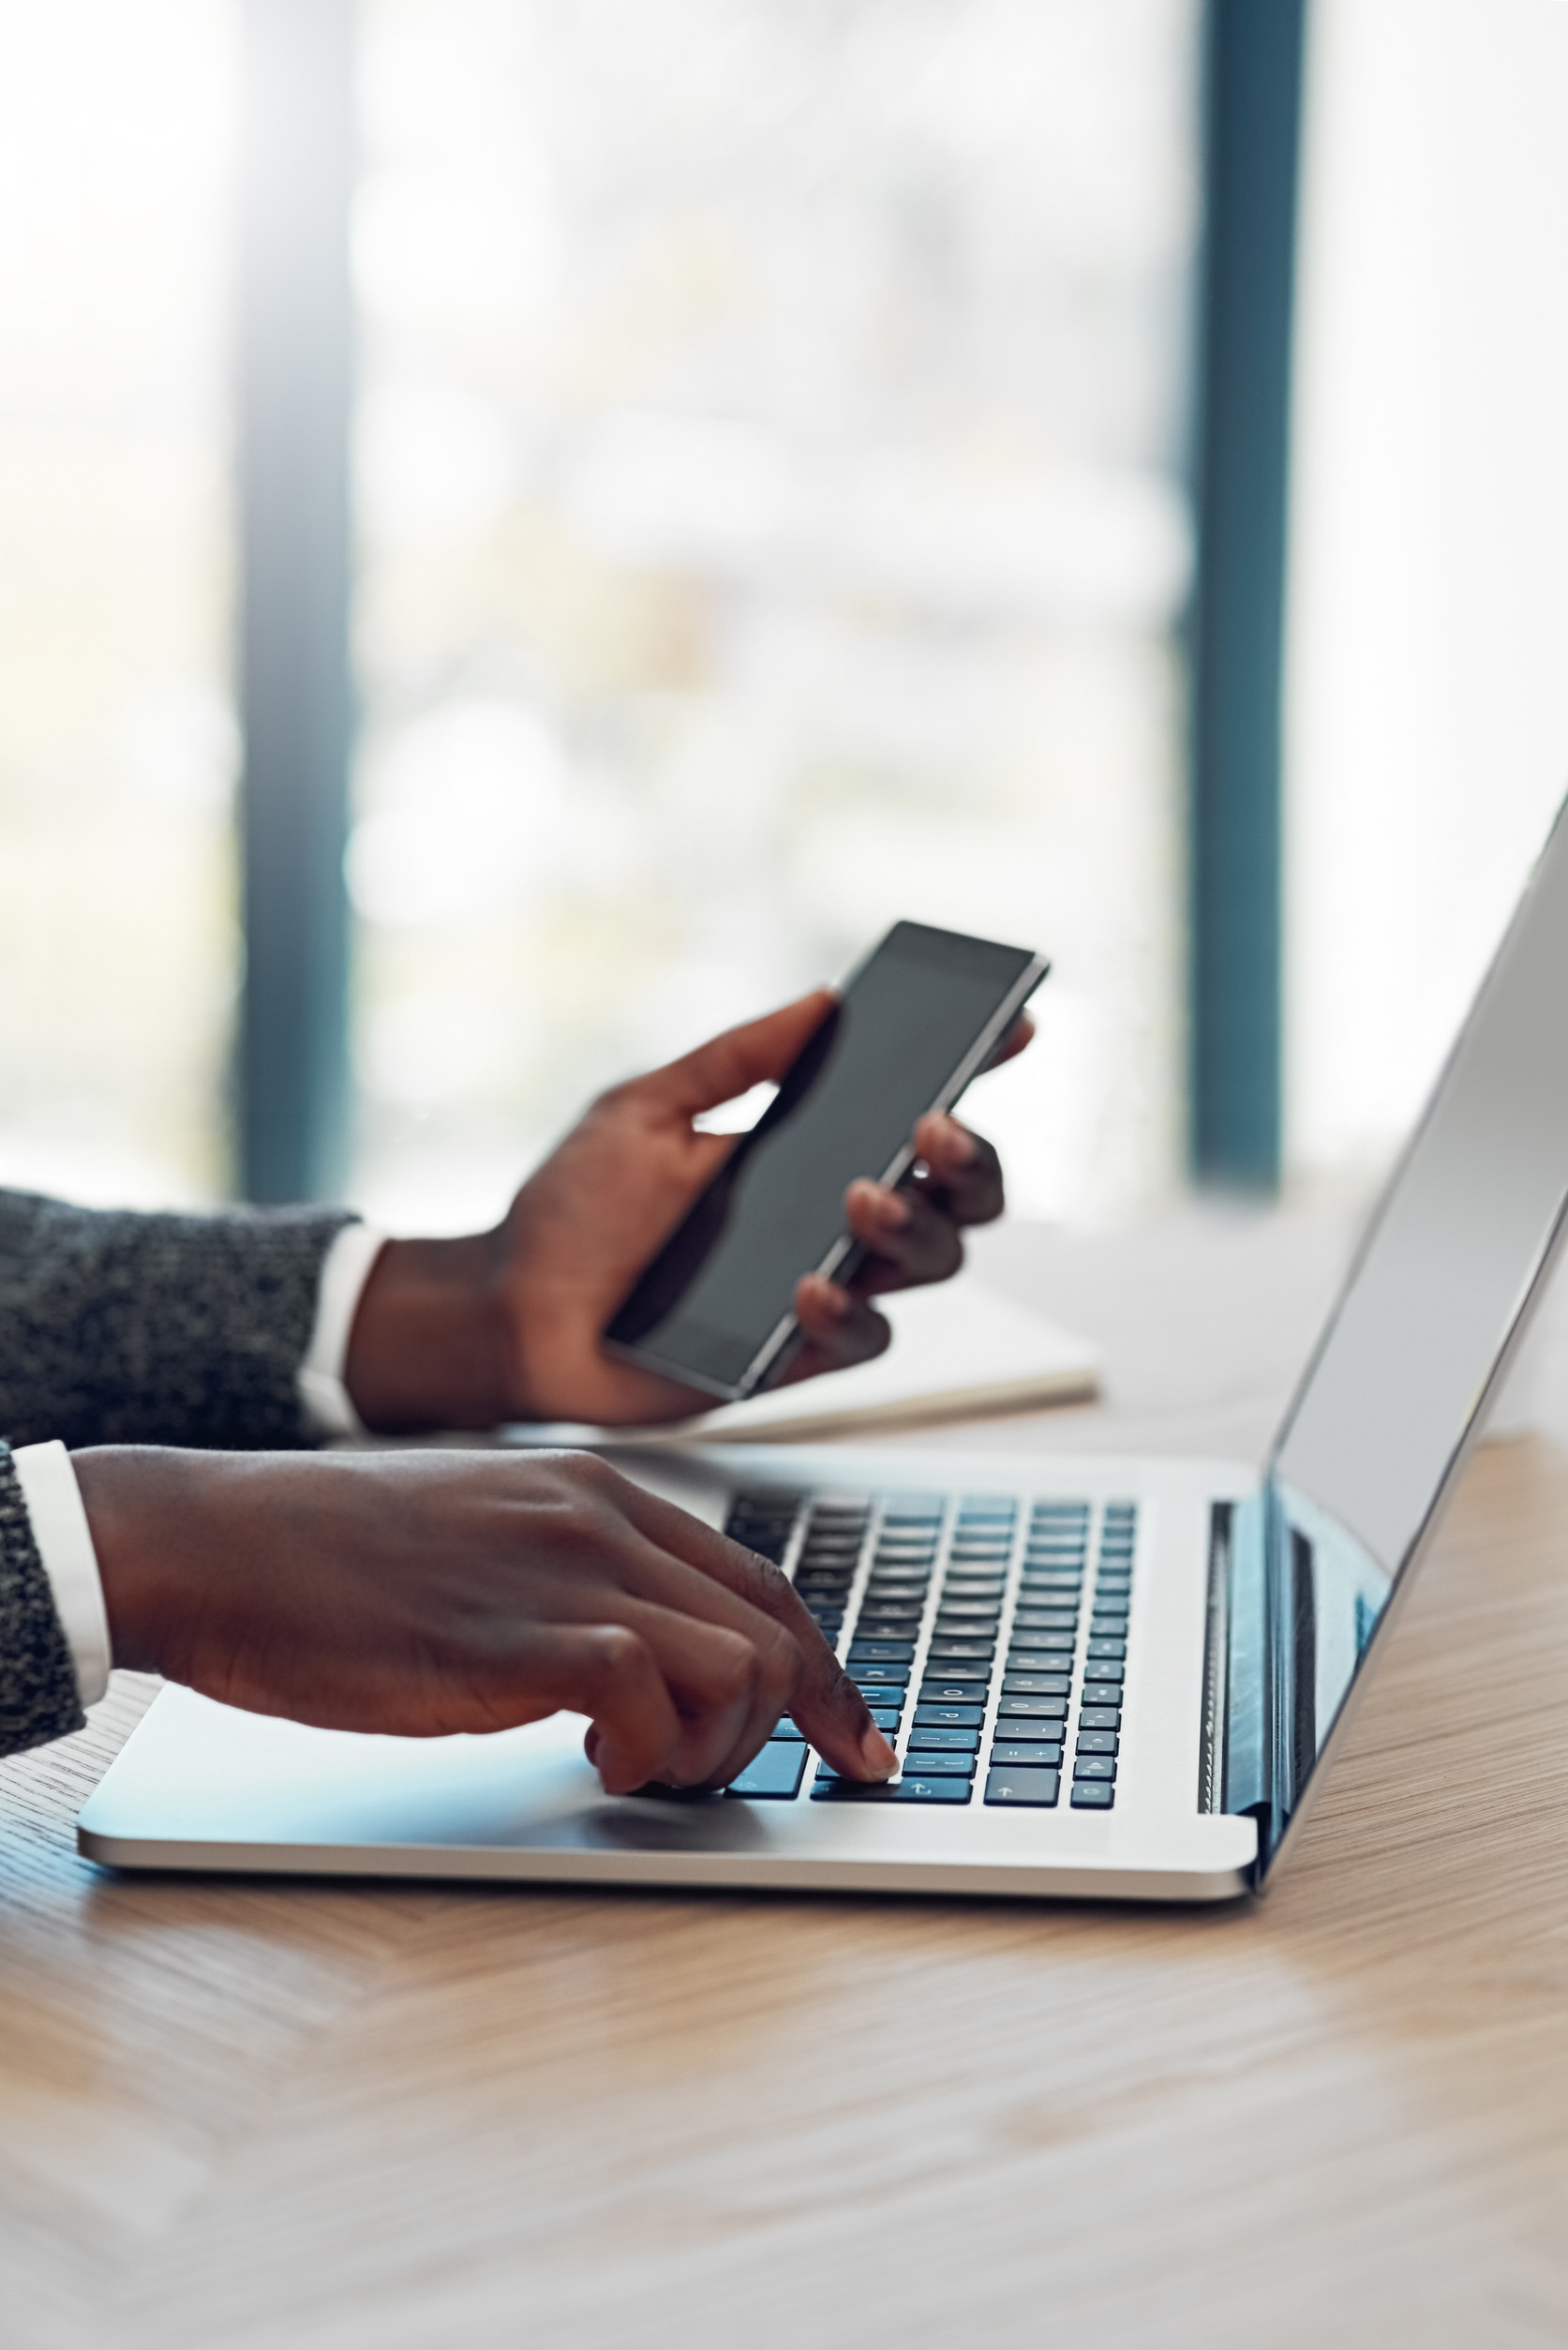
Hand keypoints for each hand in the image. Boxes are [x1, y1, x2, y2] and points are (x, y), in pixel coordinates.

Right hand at [73, 1445, 896, 1791]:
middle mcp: (604, 1521)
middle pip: (776, 1624)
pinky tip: (591, 1762)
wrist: (221, 1545)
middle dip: (802, 1722)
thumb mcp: (487, 1542)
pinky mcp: (522, 1637)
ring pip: (740, 1664)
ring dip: (717, 1748)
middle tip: (782, 1783)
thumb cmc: (331, 1563)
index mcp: (601, 1494)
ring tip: (648, 1772)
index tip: (853, 1735)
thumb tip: (643, 1665)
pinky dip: (646, 1754)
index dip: (822, 1668)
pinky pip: (652, 1698)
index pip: (761, 1578)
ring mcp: (568, 1573)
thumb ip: (573, 1579)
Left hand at [346, 989, 1030, 1429]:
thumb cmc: (574, 1209)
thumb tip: (823, 1000)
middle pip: (962, 1193)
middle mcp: (838, 1221)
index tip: (1011, 1029)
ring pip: (935, 1263)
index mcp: (816, 1152)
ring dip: (914, 1225)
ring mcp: (829, 1291)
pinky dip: (848, 1311)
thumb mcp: (647, 1108)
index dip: (979, 1072)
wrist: (509, 1309)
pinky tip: (808, 1287)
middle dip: (972, 1158)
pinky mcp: (798, 1358)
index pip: (918, 1111)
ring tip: (858, 1199)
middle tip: (934, 1128)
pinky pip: (865, 1340)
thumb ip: (737, 1059)